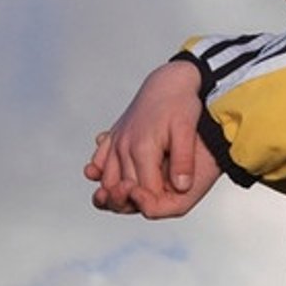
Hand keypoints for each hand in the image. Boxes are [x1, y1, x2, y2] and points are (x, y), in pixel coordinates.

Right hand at [83, 60, 222, 218]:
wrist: (168, 80)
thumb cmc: (181, 104)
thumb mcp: (187, 131)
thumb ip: (184, 160)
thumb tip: (182, 188)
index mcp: (142, 148)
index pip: (144, 190)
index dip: (154, 202)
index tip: (164, 204)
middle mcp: (124, 147)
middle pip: (122, 188)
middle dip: (132, 202)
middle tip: (147, 205)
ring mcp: (116, 141)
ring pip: (107, 178)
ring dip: (112, 192)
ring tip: (126, 198)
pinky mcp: (114, 136)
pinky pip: (100, 160)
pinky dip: (99, 171)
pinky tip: (102, 178)